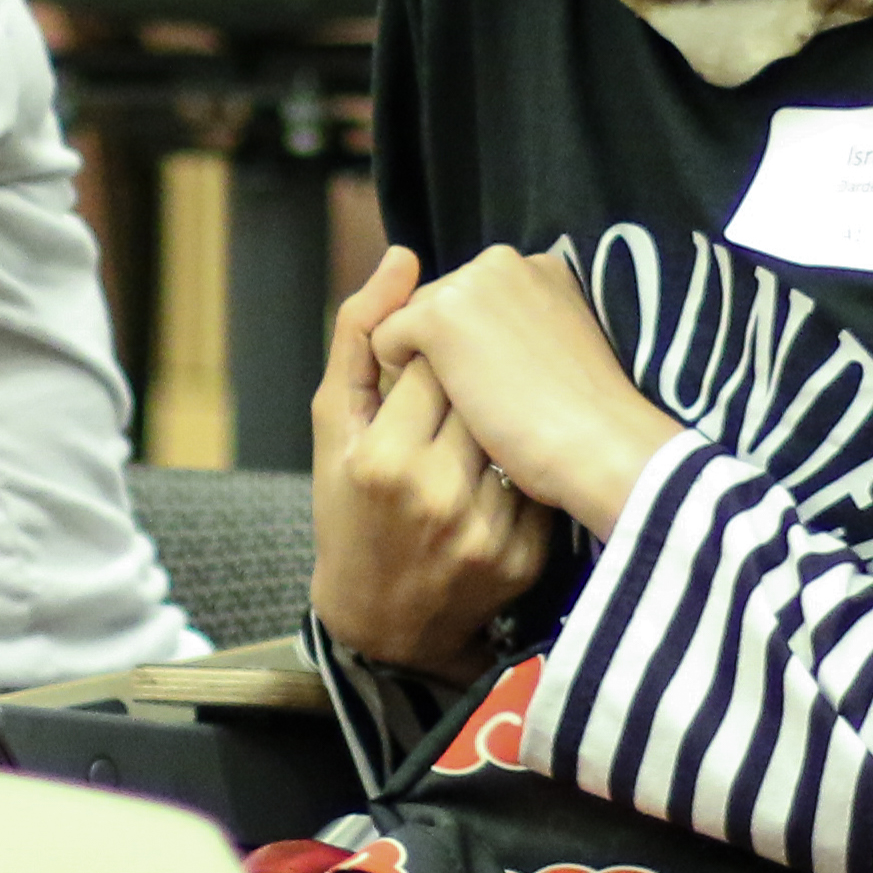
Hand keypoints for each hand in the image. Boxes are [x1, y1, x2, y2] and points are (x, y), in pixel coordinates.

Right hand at [310, 248, 548, 679]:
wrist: (380, 619)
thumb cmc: (347, 508)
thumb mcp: (334, 424)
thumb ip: (360, 334)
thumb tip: (402, 254)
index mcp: (382, 458)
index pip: (439, 364)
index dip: (438, 360)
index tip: (430, 375)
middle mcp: (436, 495)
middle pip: (483, 394)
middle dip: (476, 386)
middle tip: (464, 401)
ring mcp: (485, 531)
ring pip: (516, 433)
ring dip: (506, 425)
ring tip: (485, 437)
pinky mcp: (524, 558)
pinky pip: (538, 481)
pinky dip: (526, 471)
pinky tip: (506, 478)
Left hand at [372, 246, 680, 540]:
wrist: (604, 446)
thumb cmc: (592, 419)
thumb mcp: (562, 351)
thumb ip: (525, 328)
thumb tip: (484, 337)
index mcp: (539, 266)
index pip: (473, 299)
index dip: (473, 346)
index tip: (504, 386)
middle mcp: (501, 261)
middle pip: (436, 304)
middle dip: (442, 349)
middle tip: (482, 400)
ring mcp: (468, 285)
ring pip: (408, 321)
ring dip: (422, 364)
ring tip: (466, 406)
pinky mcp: (439, 317)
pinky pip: (384, 341)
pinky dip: (398, 378)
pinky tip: (444, 406)